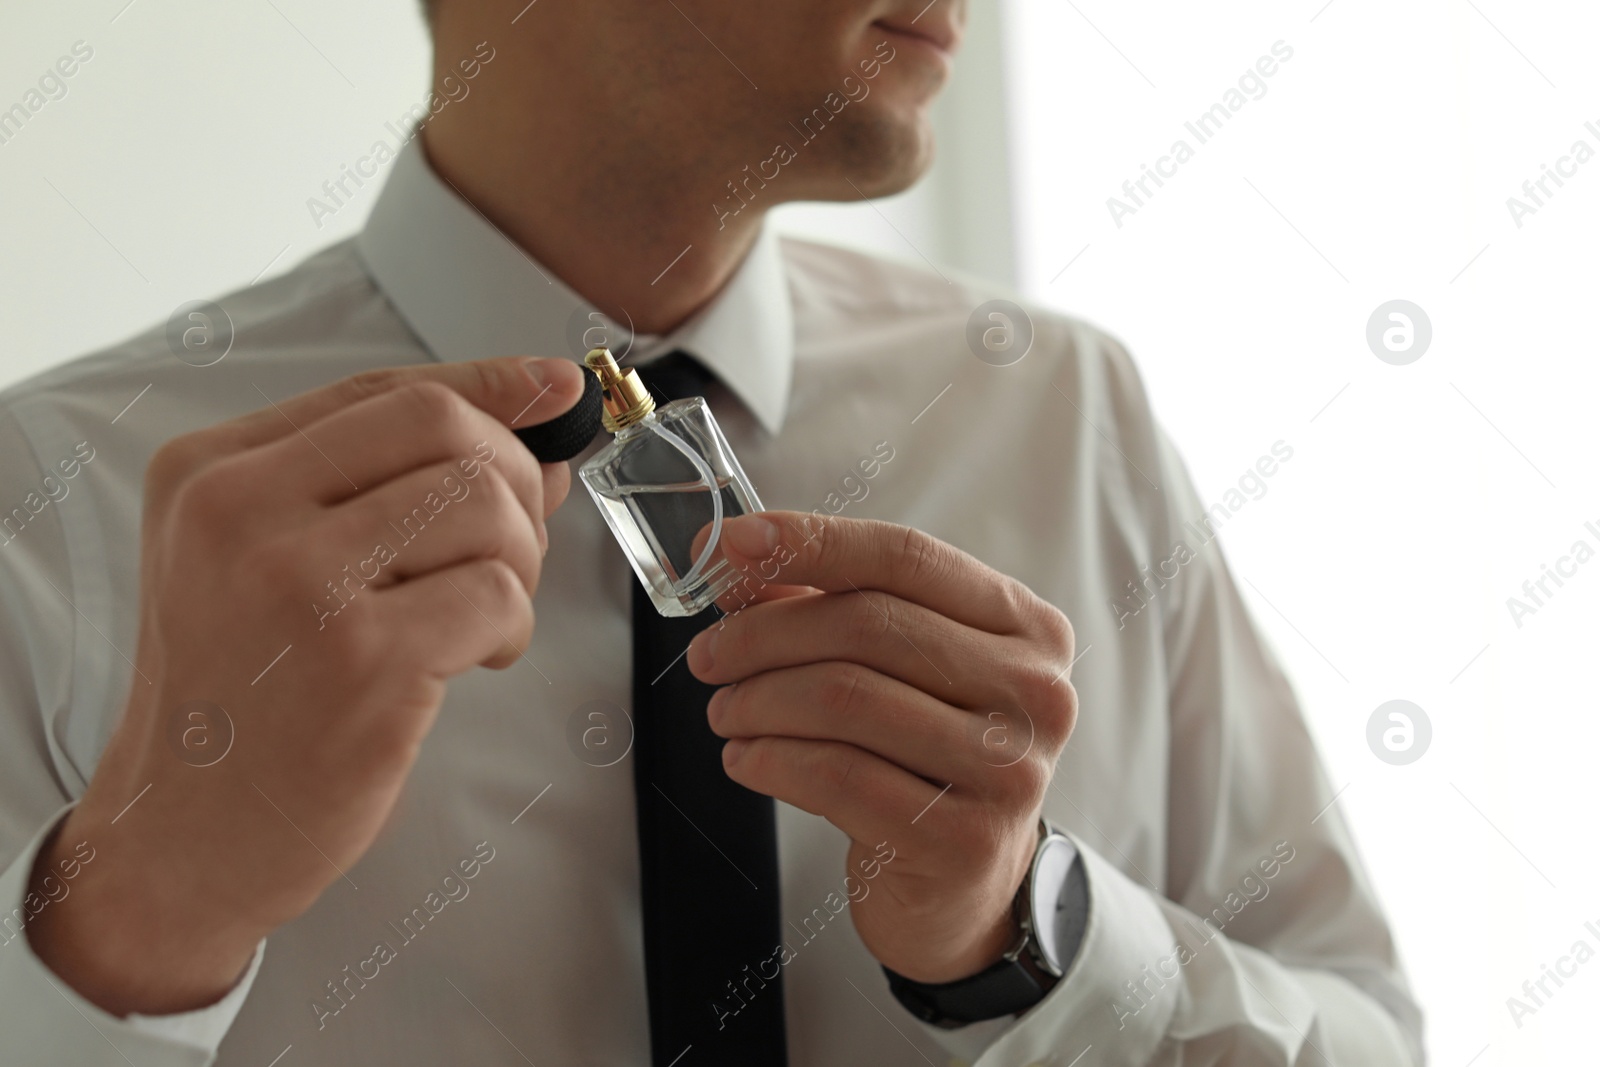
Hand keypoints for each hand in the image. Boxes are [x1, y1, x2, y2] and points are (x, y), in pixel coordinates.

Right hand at [25, 356, 584, 1015]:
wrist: (174, 835)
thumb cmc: (245, 693)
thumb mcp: (277, 561)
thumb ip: (391, 483)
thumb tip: (538, 415)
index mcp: (211, 470)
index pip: (386, 389)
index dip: (490, 386)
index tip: (556, 391)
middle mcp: (240, 510)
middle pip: (444, 428)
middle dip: (512, 476)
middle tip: (507, 548)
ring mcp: (297, 585)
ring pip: (482, 504)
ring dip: (518, 560)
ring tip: (485, 614)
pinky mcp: (359, 661)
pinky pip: (495, 593)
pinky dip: (513, 624)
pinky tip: (477, 658)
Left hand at [686, 511, 1078, 982]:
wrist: (963, 886)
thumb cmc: (922, 758)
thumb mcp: (894, 669)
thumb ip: (823, 603)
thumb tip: (732, 556)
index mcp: (1024, 626)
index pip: (905, 557)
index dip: (809, 542)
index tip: (726, 547)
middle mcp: (1033, 691)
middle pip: (868, 624)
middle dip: (764, 634)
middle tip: (710, 656)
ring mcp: (1008, 769)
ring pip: (846, 698)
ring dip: (758, 699)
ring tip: (726, 711)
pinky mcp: (963, 840)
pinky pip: (837, 775)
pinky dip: (770, 758)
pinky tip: (746, 758)